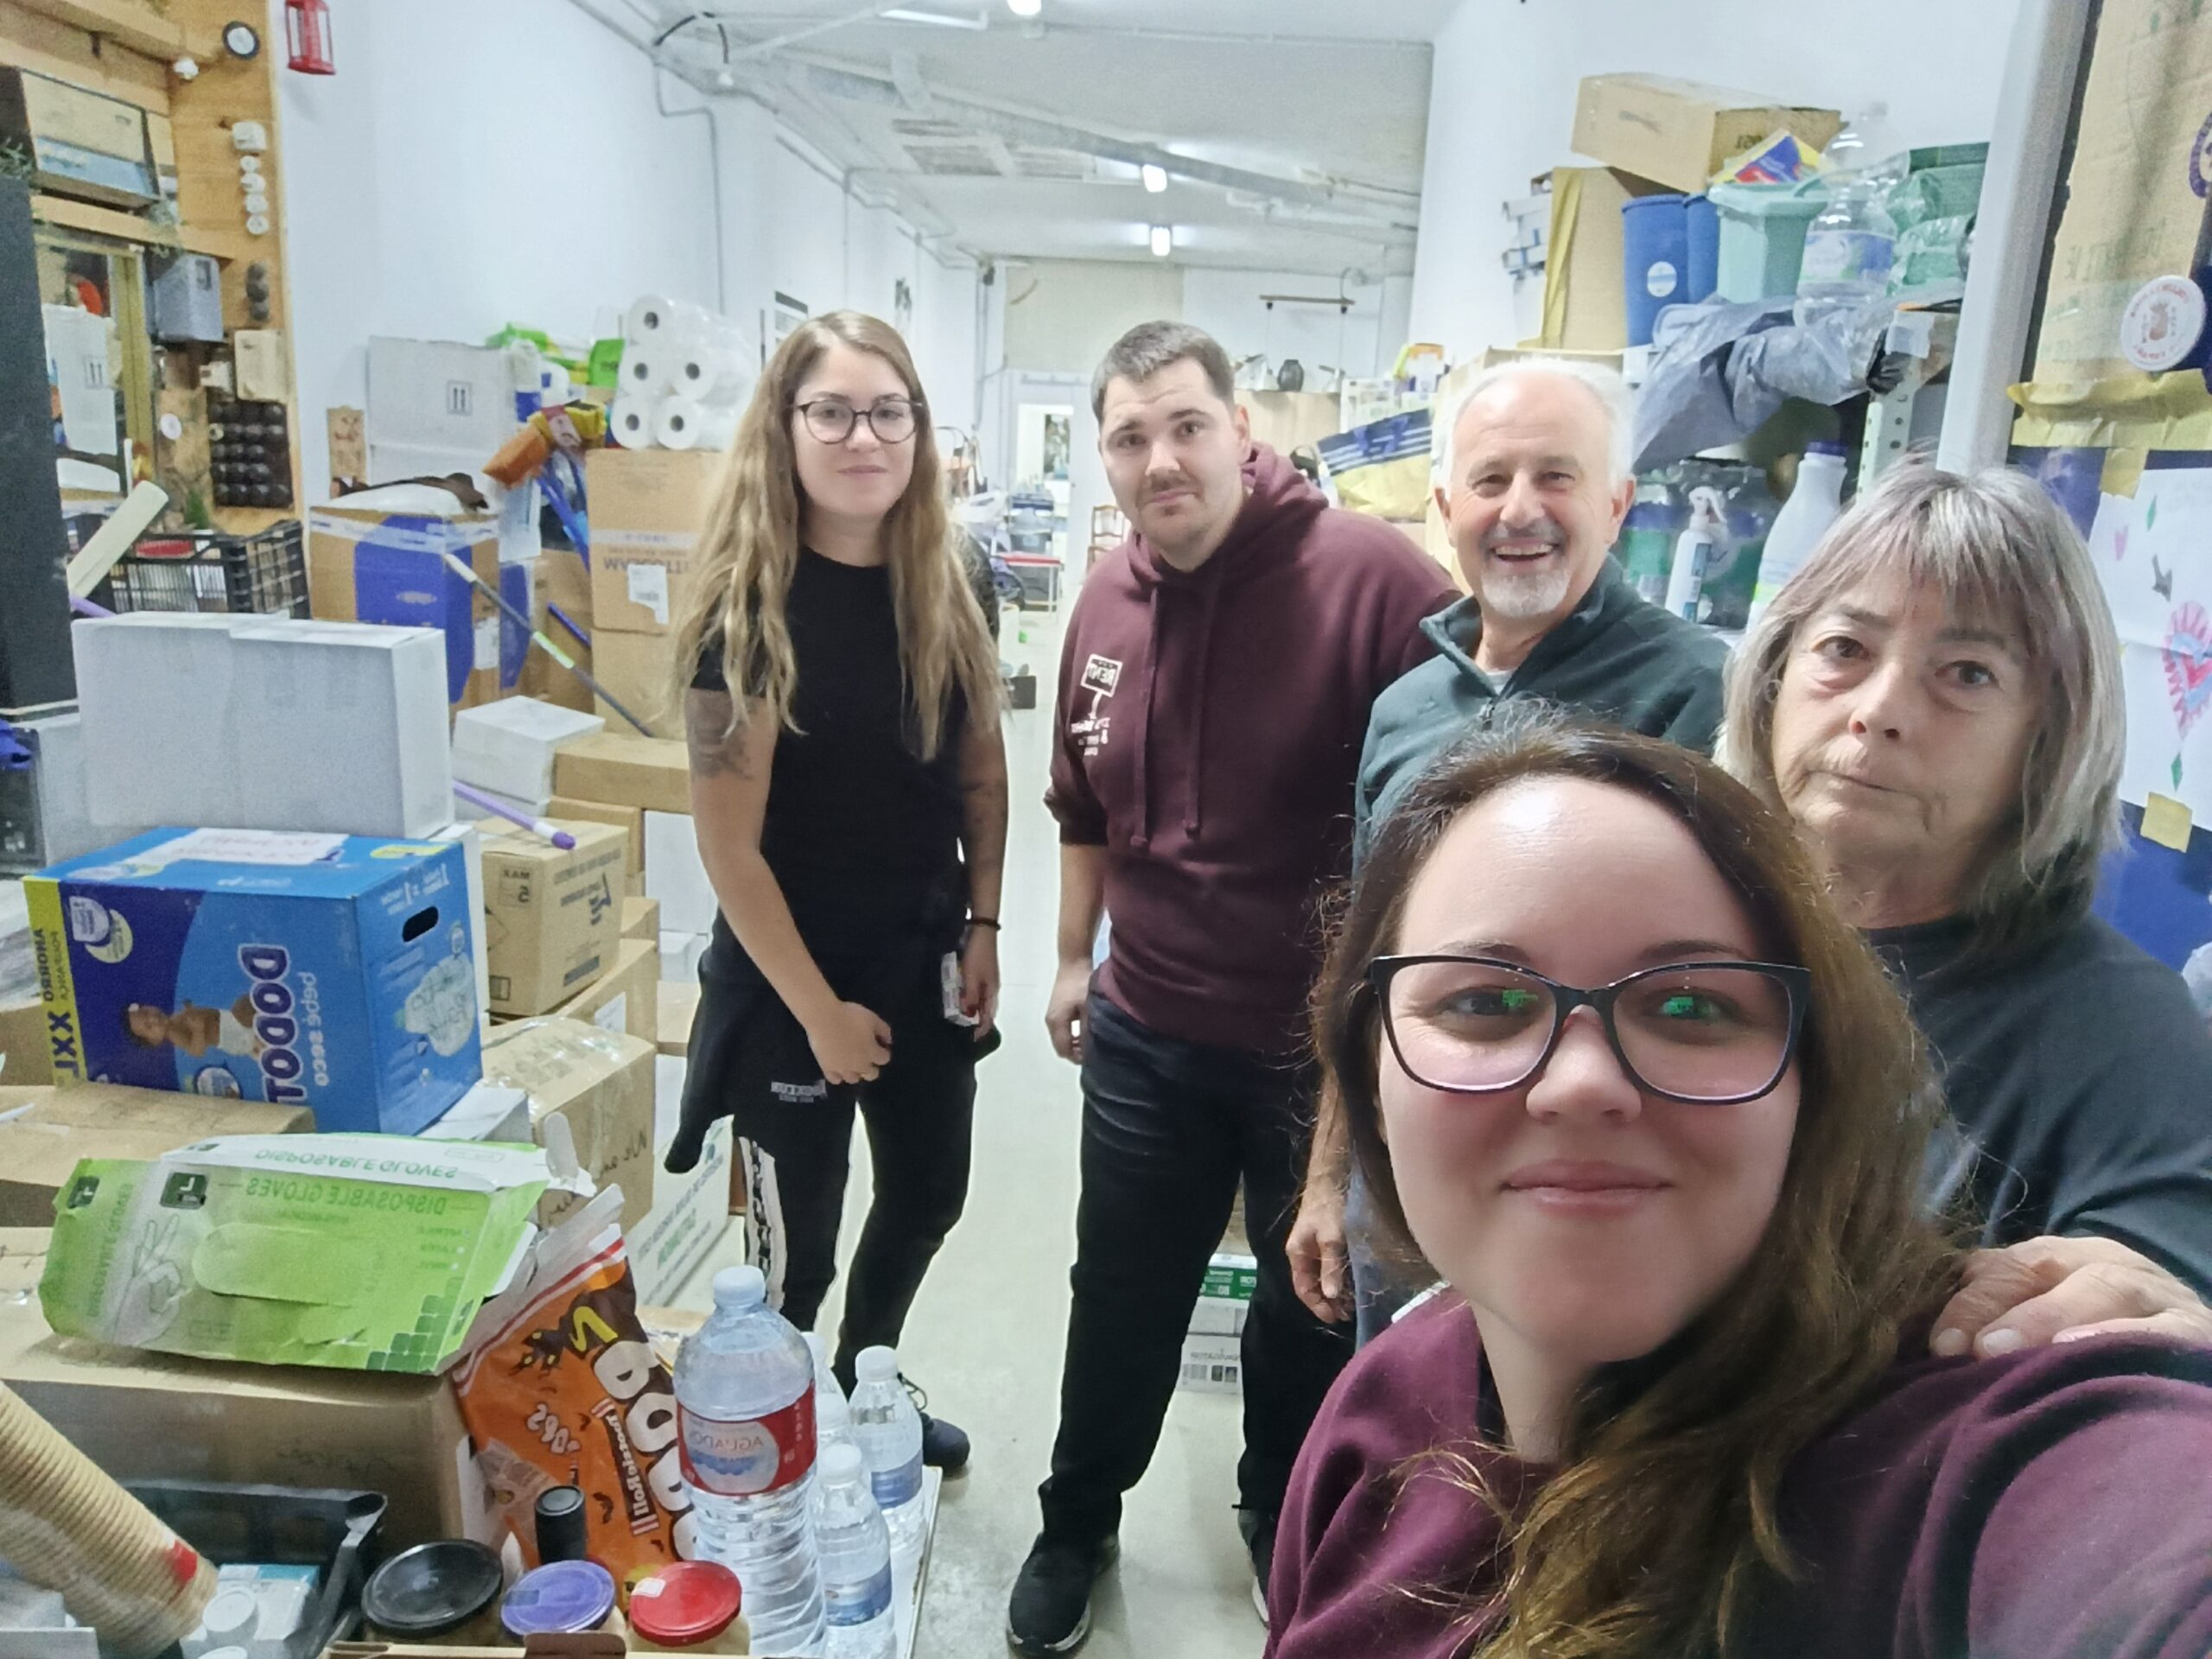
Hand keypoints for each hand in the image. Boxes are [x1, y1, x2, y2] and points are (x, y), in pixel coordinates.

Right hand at [807, 1001, 891, 1085]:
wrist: (824, 1018)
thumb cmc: (850, 1016)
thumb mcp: (872, 1018)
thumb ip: (884, 1030)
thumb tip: (888, 1041)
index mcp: (872, 1053)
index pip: (884, 1059)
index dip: (883, 1052)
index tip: (879, 1045)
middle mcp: (859, 1065)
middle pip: (871, 1074)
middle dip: (871, 1066)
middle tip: (865, 1055)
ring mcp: (843, 1069)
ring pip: (853, 1079)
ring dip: (855, 1072)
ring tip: (851, 1062)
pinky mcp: (827, 1069)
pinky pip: (835, 1079)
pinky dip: (838, 1076)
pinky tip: (837, 1066)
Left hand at [960, 928, 1000, 1036]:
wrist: (982, 929)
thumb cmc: (977, 954)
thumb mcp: (970, 976)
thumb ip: (969, 996)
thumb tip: (968, 1015)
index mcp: (992, 990)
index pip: (989, 1015)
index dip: (982, 1028)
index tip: (972, 1039)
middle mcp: (992, 986)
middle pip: (986, 1009)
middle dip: (977, 1021)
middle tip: (964, 1030)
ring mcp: (987, 978)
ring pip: (981, 1000)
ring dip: (973, 1010)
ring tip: (961, 1017)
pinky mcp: (981, 971)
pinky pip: (976, 991)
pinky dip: (970, 998)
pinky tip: (961, 998)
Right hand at [1045, 959, 1090, 1063]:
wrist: (1073, 961)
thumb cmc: (1082, 983)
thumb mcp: (1089, 1008)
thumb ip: (1089, 1030)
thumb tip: (1093, 1049)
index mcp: (1056, 1023)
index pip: (1064, 1051)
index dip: (1079, 1058)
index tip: (1096, 1057)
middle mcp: (1050, 1022)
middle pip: (1062, 1047)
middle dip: (1078, 1052)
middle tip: (1097, 1051)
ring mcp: (1052, 1016)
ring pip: (1063, 1039)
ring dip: (1076, 1043)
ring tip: (1093, 1041)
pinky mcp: (1056, 1010)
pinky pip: (1064, 1030)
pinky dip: (1074, 1034)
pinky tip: (1087, 1030)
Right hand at [1288, 1181, 1351, 1323]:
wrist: (1332, 1177)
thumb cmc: (1329, 1207)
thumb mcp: (1331, 1239)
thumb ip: (1330, 1267)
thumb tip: (1330, 1296)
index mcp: (1297, 1254)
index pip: (1303, 1289)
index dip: (1317, 1306)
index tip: (1335, 1318)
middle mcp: (1302, 1253)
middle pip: (1311, 1285)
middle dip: (1327, 1302)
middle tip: (1347, 1314)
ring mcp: (1313, 1247)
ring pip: (1321, 1277)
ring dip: (1334, 1292)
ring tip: (1350, 1304)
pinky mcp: (1325, 1241)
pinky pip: (1329, 1267)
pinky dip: (1338, 1279)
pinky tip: (1350, 1284)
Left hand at [1930, 1234, 2211, 1357]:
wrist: (2182, 1349)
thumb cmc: (2094, 1343)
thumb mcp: (2045, 1319)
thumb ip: (1995, 1316)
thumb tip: (1930, 1343)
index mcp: (2058, 1258)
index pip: (2003, 1266)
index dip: (1969, 1301)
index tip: (1939, 1345)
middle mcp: (2103, 1264)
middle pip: (2044, 1268)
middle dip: (2001, 1306)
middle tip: (1974, 1350)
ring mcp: (2153, 1294)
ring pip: (2103, 1288)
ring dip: (2055, 1316)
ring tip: (2017, 1351)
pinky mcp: (2193, 1329)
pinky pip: (2161, 1329)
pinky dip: (2122, 1337)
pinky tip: (2088, 1353)